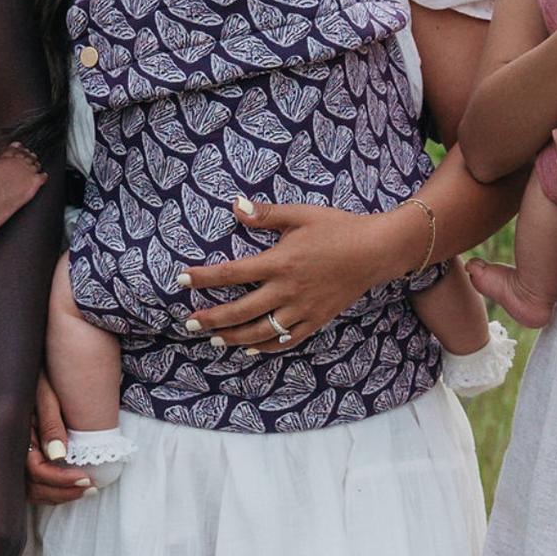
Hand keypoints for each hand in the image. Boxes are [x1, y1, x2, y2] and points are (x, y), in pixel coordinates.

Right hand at [26, 379, 94, 503]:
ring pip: (32, 491)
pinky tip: (71, 486)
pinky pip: (33, 486)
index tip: (86, 479)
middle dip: (64, 493)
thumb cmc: (41, 378)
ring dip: (59, 495)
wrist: (33, 369)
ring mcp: (14, 458)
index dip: (61, 480)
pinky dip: (52, 491)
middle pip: (33, 487)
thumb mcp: (47, 394)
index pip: (36, 471)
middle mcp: (11, 452)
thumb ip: (51, 424)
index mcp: (16, 436)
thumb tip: (59, 456)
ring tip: (86, 490)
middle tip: (91, 488)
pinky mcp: (22, 459)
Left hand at [173, 198, 424, 352]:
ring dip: (233, 338)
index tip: (181, 280)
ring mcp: (302, 310)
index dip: (203, 278)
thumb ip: (266, 214)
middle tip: (189, 323)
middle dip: (211, 319)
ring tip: (213, 340)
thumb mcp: (301, 214)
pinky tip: (250, 349)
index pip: (231, 273)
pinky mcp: (316, 320)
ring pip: (260, 332)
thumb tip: (235, 206)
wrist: (375, 250)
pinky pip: (286, 340)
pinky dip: (265, 347)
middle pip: (240, 311)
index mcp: (280, 262)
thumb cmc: (337, 228)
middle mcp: (287, 291)